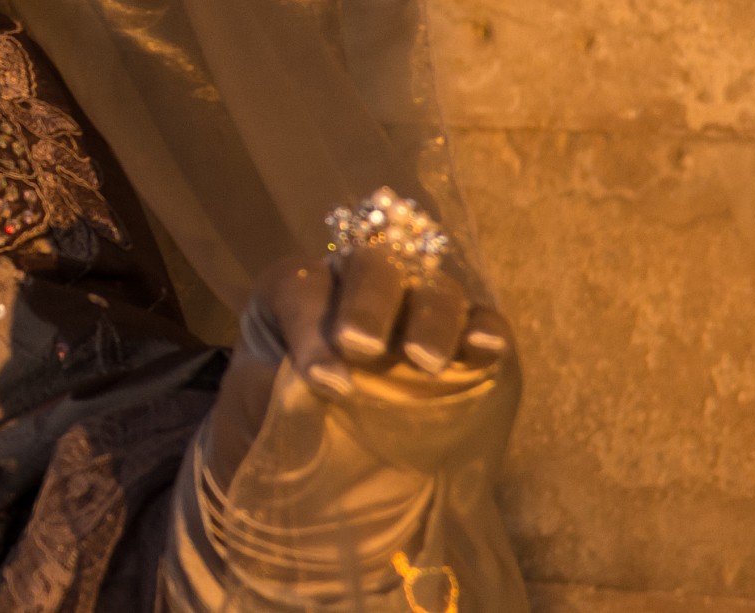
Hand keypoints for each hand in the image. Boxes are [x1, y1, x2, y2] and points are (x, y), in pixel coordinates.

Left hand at [205, 250, 511, 480]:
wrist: (331, 486)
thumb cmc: (287, 439)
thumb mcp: (268, 419)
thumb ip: (282, 391)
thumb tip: (321, 376)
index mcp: (295, 297)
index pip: (300, 287)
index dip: (307, 325)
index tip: (323, 381)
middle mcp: (355, 290)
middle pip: (369, 267)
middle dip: (369, 302)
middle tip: (365, 347)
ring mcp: (413, 313)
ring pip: (428, 288)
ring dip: (429, 317)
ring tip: (425, 361)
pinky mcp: (462, 345)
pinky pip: (481, 321)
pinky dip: (485, 329)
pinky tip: (485, 346)